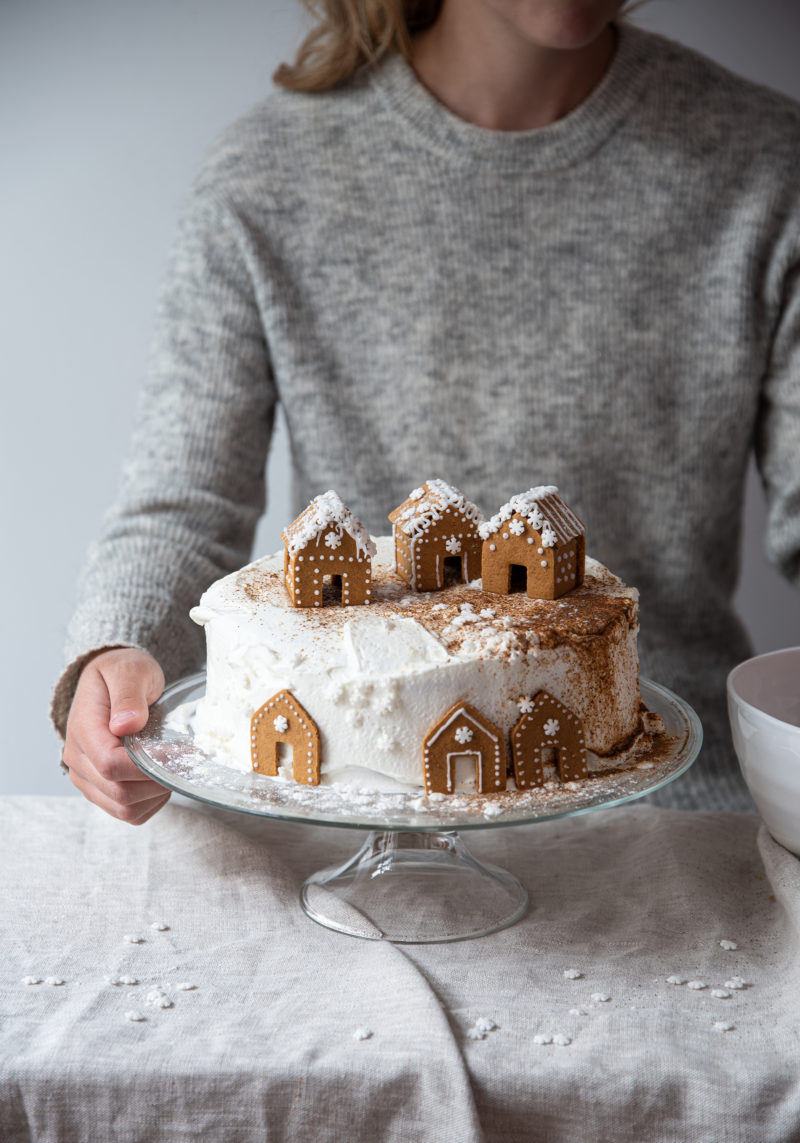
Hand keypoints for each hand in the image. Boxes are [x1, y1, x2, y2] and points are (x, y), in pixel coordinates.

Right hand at [63, 647, 169, 823]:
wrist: (112, 681)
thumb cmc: (121, 672)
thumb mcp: (129, 670)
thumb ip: (128, 695)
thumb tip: (125, 725)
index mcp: (83, 730)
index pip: (110, 764)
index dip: (147, 766)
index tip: (178, 752)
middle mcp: (78, 759)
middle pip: (119, 791)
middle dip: (157, 781)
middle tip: (182, 761)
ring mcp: (86, 778)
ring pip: (123, 809)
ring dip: (154, 795)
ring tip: (170, 768)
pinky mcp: (98, 790)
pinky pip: (127, 813)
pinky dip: (149, 803)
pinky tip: (159, 780)